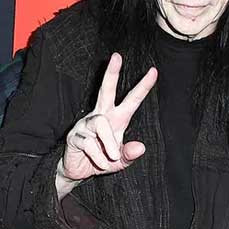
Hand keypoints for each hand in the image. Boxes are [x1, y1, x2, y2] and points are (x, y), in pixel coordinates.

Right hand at [55, 53, 156, 197]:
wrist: (77, 172)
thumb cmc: (102, 162)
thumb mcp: (120, 162)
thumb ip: (129, 155)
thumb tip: (140, 147)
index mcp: (115, 120)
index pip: (131, 100)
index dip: (143, 87)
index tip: (154, 71)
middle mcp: (100, 116)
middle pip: (105, 90)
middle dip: (111, 74)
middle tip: (117, 56)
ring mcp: (85, 125)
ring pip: (99, 123)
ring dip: (109, 142)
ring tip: (112, 157)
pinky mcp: (75, 136)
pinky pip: (89, 143)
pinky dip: (98, 157)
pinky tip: (100, 164)